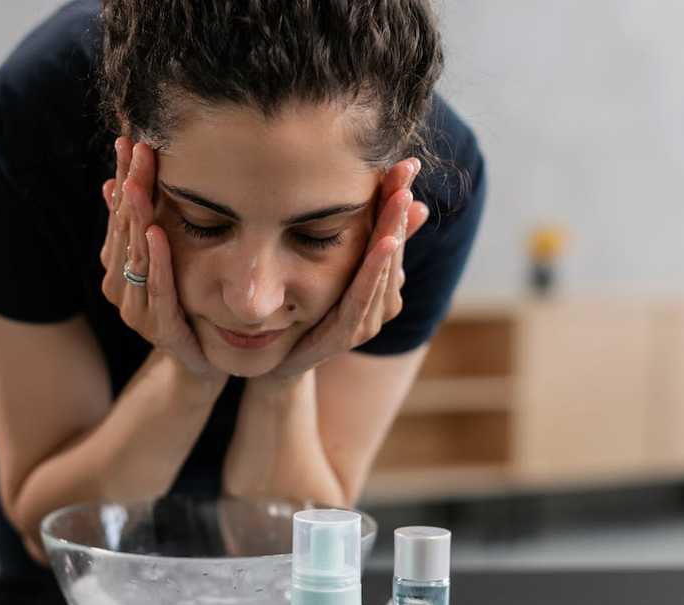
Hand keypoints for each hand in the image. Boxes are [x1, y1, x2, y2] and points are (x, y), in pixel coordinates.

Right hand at [100, 137, 222, 381]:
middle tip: (136, 149)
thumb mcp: (167, 259)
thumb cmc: (186, 304)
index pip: (118, 213)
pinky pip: (157, 289)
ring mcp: (137, 310)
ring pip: (136, 256)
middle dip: (130, 187)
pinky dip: (157, 261)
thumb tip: (116, 182)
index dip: (122, 176)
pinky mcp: (161, 329)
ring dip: (136, 217)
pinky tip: (156, 233)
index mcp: (118, 266)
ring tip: (137, 182)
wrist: (202, 361)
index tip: (127, 139)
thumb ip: (143, 226)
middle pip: (125, 229)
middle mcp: (120, 286)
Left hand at [262, 158, 429, 381]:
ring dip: (394, 233)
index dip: (399, 199)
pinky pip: (363, 297)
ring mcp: (365, 319)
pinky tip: (383, 243)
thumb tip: (397, 202)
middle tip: (406, 171)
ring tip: (400, 200)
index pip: (393, 232)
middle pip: (393, 248)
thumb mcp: (330, 269)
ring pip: (384, 271)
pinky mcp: (347, 334)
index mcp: (376, 282)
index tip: (407, 162)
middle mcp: (378, 301)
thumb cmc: (304, 313)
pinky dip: (375, 269)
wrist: (276, 363)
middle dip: (399, 208)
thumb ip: (359, 240)